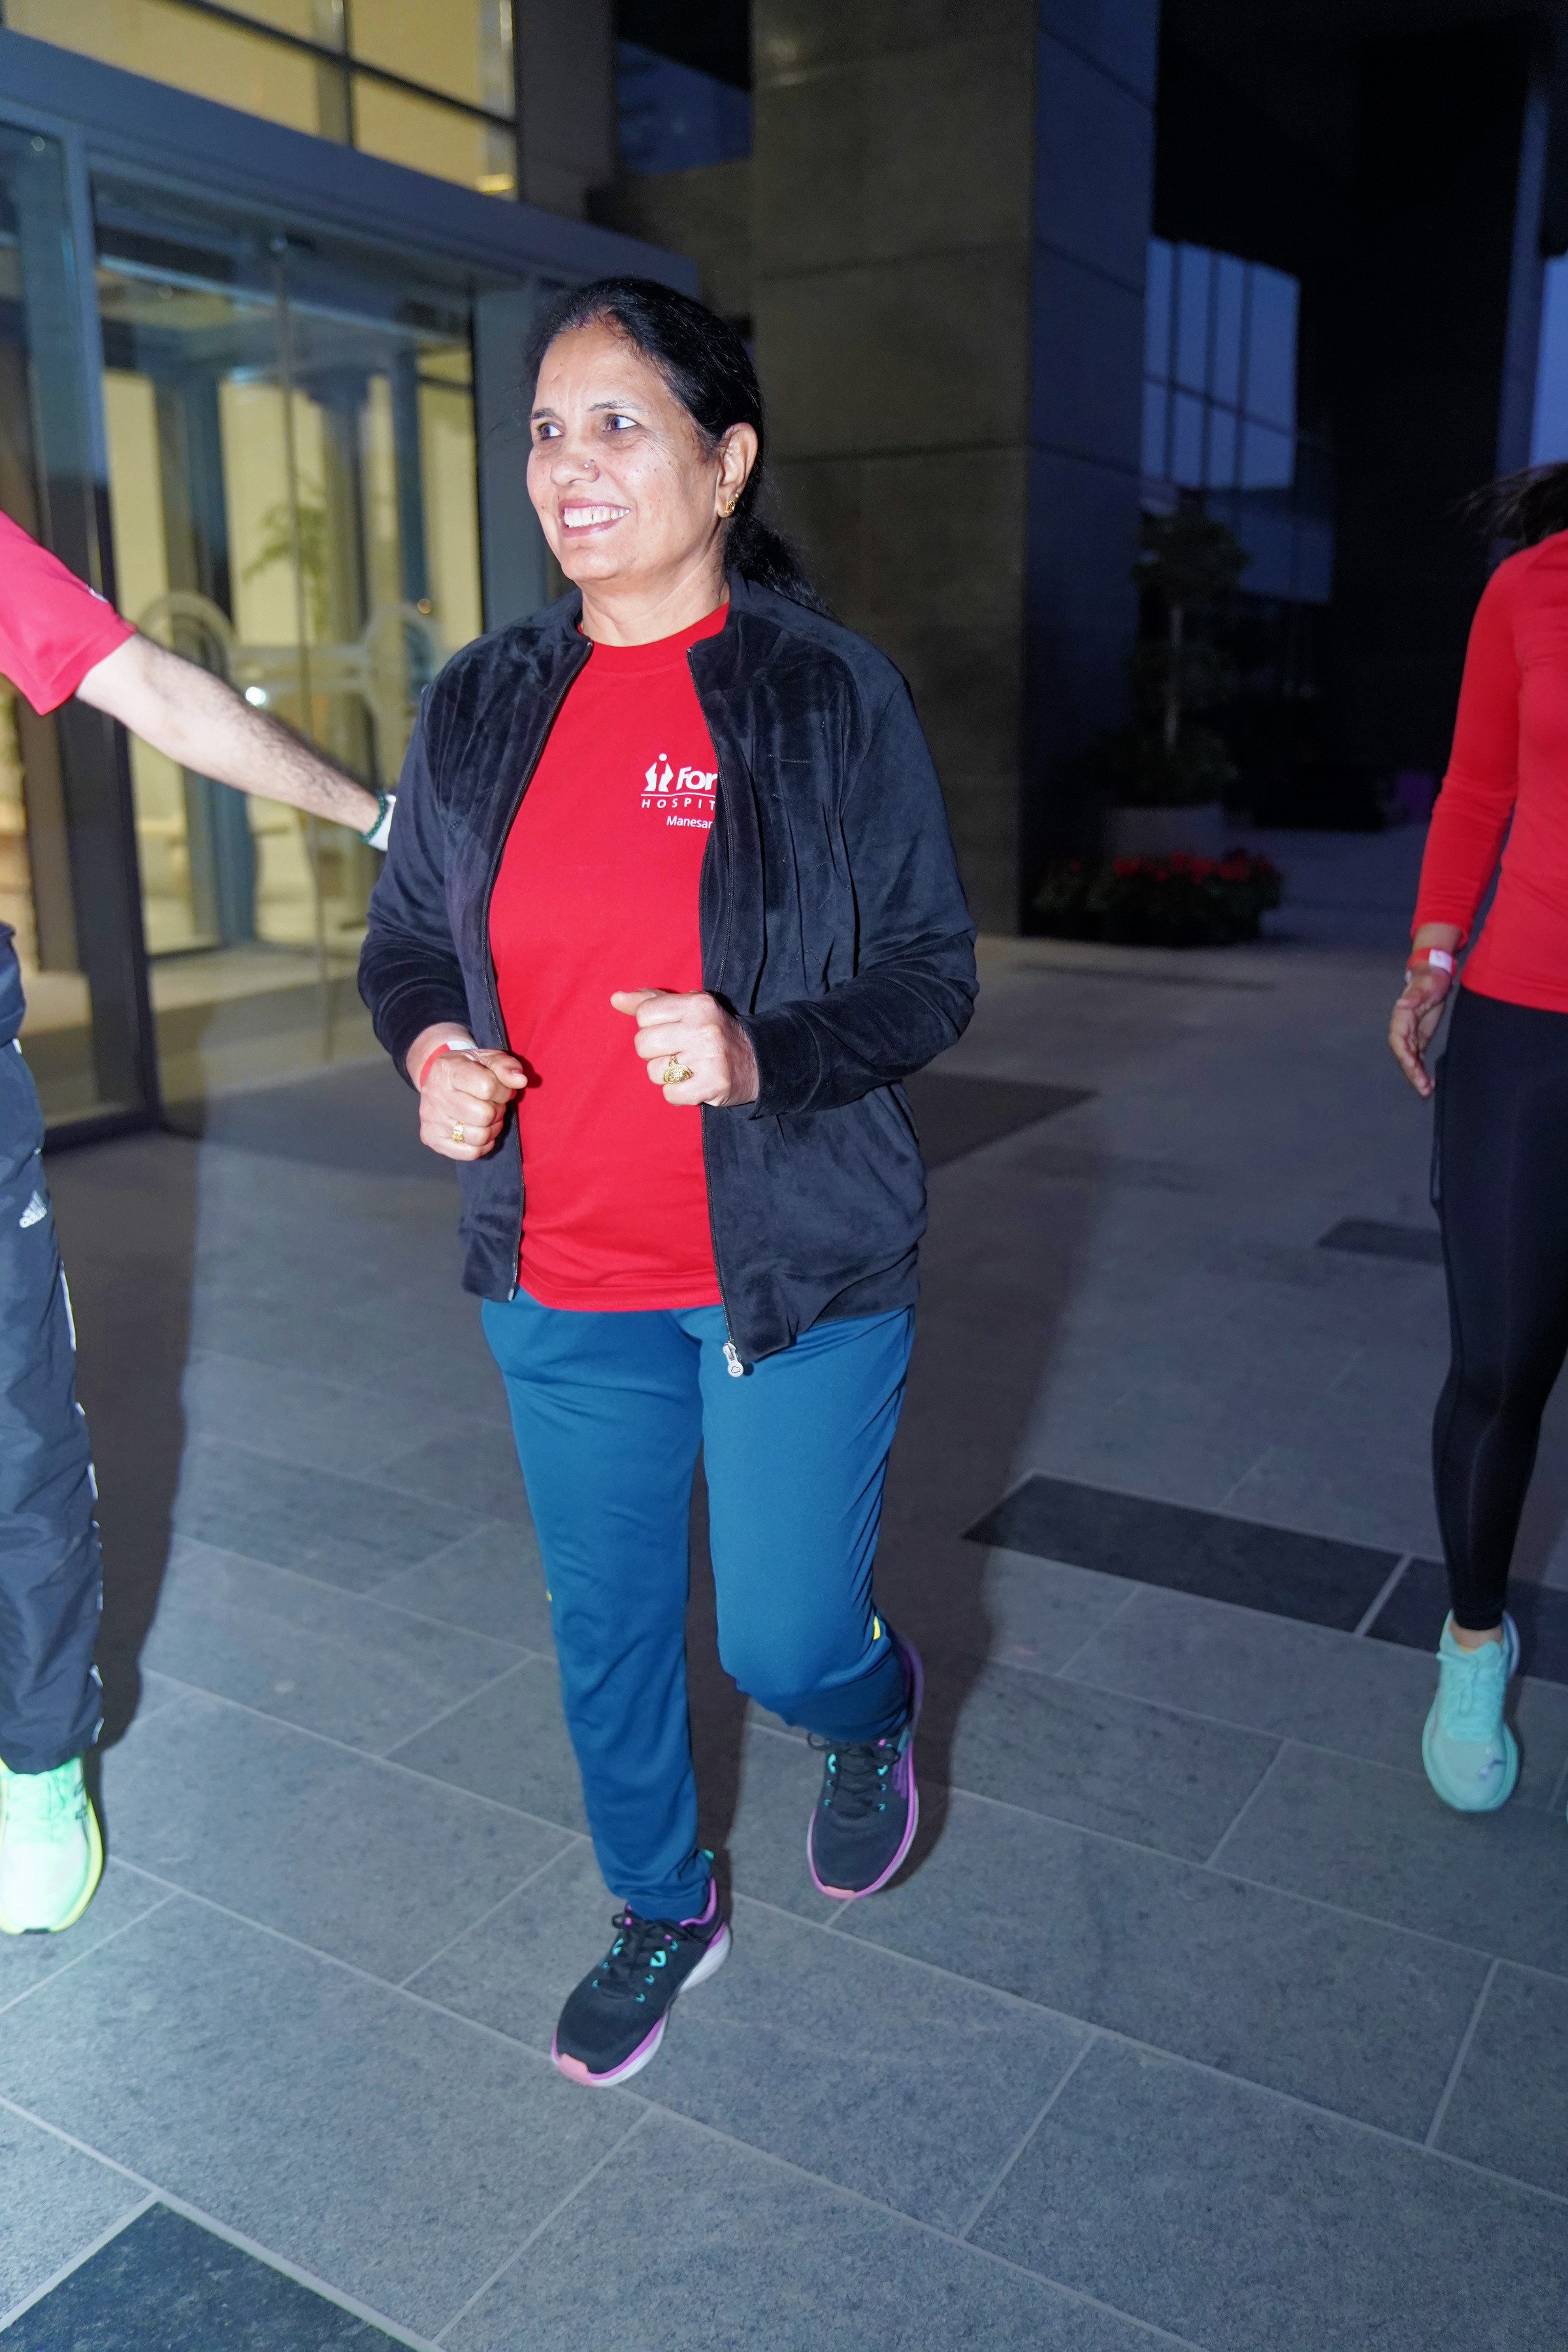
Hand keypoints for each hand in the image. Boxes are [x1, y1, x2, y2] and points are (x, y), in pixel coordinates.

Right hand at [407, 1027, 526, 1158]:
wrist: (439, 1079)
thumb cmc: (469, 1069)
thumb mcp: (488, 1058)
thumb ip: (506, 1066)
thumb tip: (520, 1081)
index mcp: (449, 1069)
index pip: (487, 1088)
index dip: (503, 1092)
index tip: (502, 1090)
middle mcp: (435, 1094)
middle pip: (484, 1115)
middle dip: (497, 1111)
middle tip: (493, 1104)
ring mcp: (431, 1118)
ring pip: (478, 1137)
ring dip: (491, 1129)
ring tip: (487, 1118)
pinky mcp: (432, 1138)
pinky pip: (469, 1153)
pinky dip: (482, 1145)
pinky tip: (480, 1131)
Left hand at [610, 989, 759, 1106]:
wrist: (758, 1062)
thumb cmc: (713, 1032)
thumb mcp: (688, 1008)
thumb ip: (651, 1002)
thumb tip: (616, 999)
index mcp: (697, 1004)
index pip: (644, 1014)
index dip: (650, 1026)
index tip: (670, 1031)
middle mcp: (703, 1028)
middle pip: (643, 1043)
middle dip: (653, 1052)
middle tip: (675, 1052)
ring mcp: (709, 1058)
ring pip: (654, 1071)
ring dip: (665, 1075)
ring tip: (687, 1068)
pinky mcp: (712, 1085)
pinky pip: (670, 1094)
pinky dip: (678, 1094)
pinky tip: (693, 1084)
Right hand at [1389, 964, 1452, 1096]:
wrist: (1435, 976)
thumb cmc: (1430, 979)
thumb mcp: (1425, 986)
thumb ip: (1414, 996)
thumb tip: (1402, 1004)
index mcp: (1401, 1018)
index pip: (1398, 1040)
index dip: (1403, 1054)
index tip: (1412, 1065)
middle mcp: (1403, 1030)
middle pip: (1404, 1055)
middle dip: (1412, 1072)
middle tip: (1423, 1087)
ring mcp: (1411, 1036)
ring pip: (1410, 1060)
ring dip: (1416, 1075)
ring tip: (1426, 1090)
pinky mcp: (1420, 1039)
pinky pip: (1418, 1058)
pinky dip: (1421, 1070)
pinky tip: (1429, 1082)